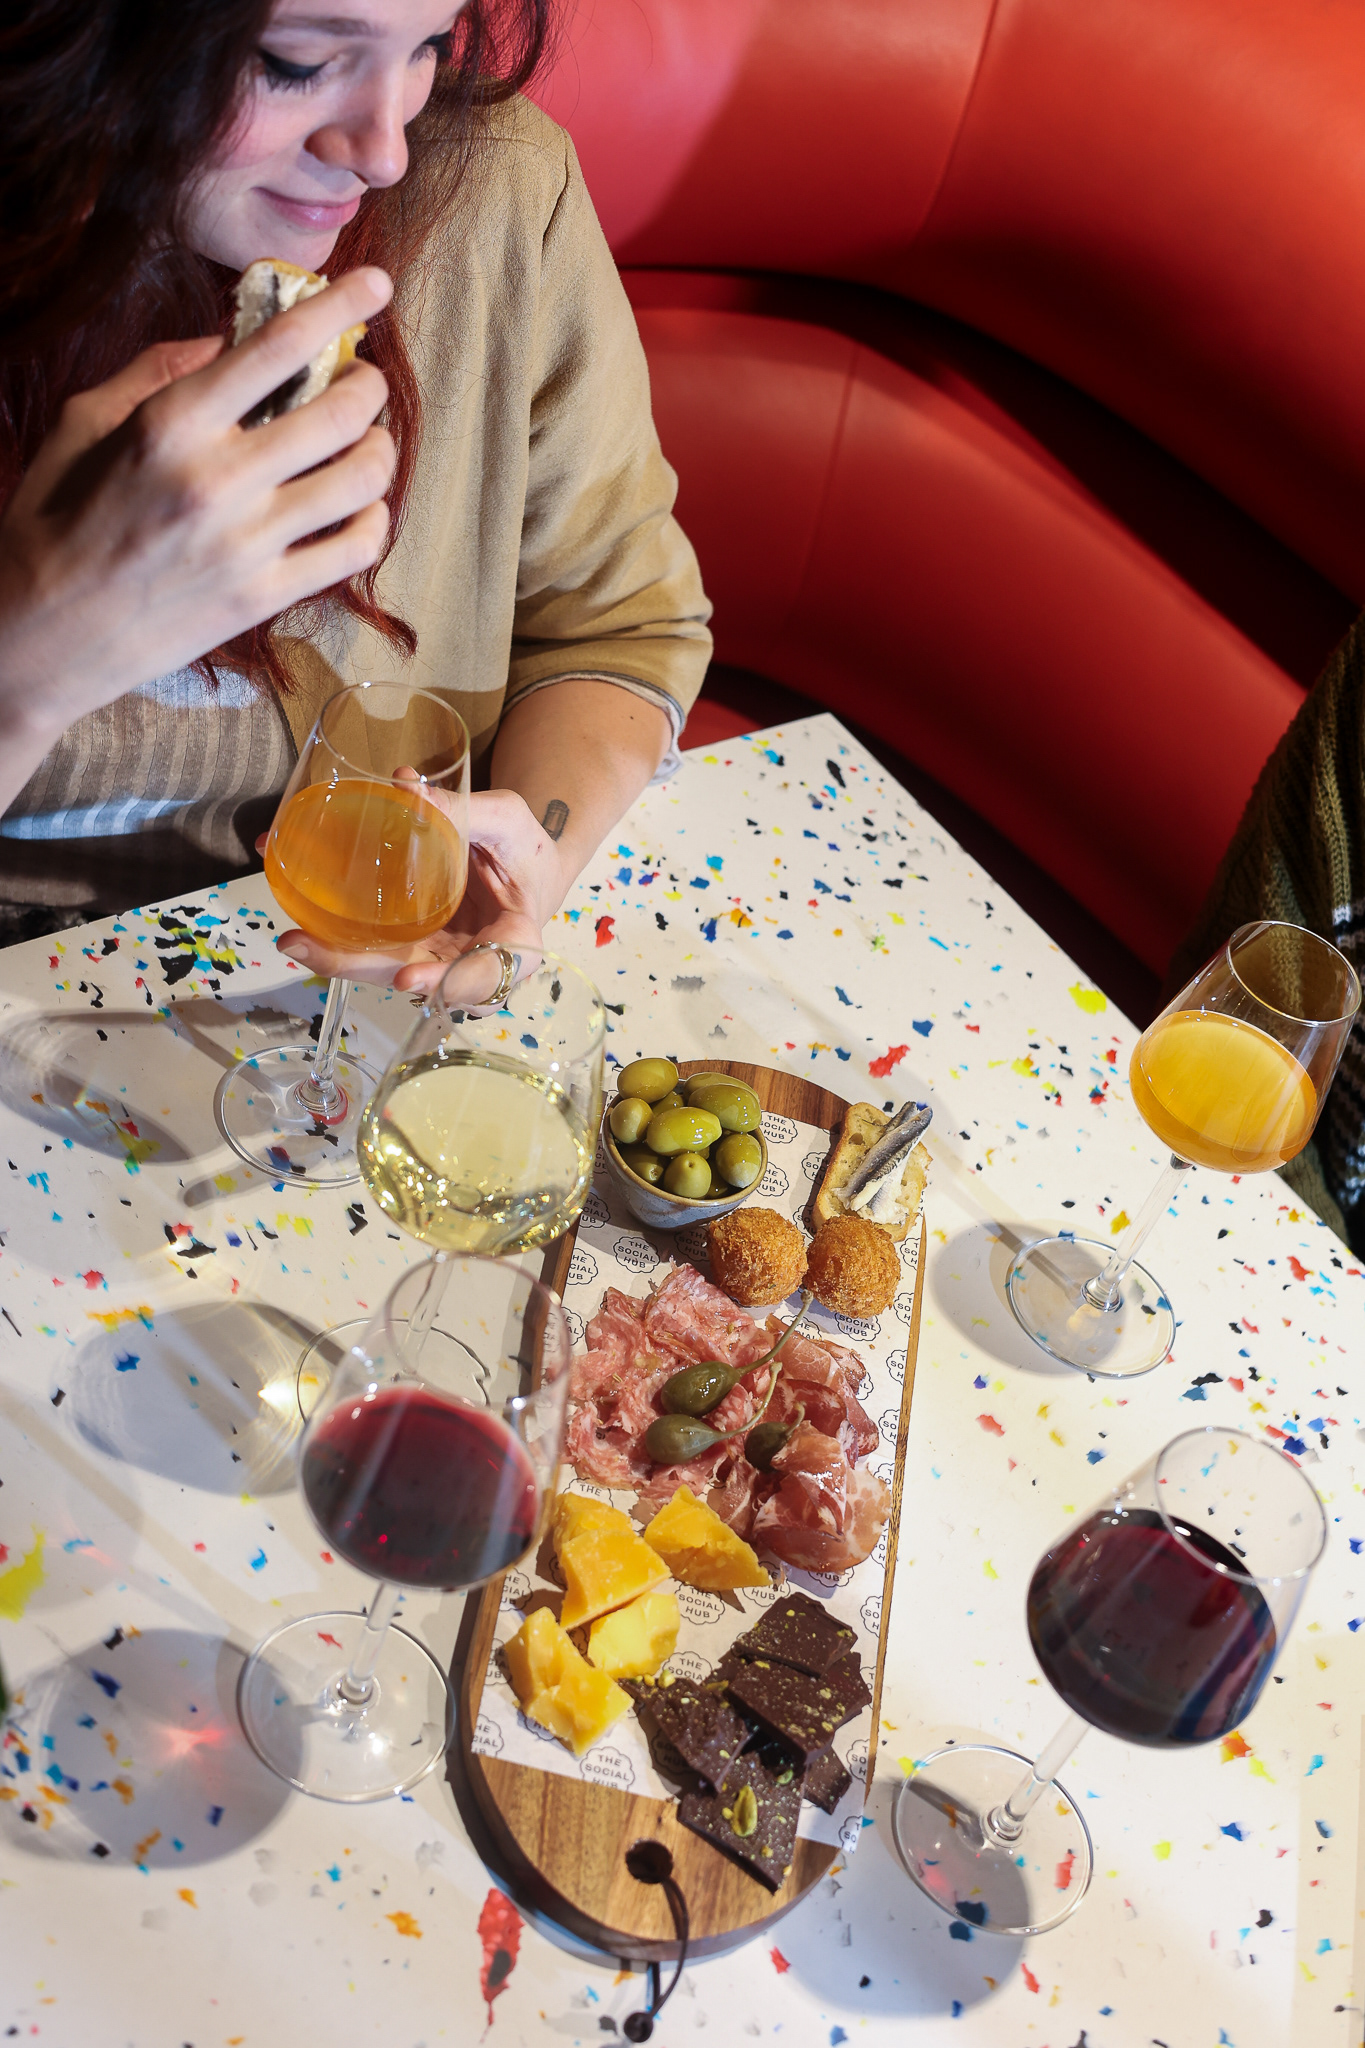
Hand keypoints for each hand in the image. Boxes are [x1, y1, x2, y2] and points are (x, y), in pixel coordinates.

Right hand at [0, 268, 394, 756]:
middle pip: (341, 412)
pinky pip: (356, 549)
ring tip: (367, 441)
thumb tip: (227, 340)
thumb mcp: (85, 423)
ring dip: (379, 449)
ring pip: (361, 480)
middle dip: (368, 385)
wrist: (41, 633)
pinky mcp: (265, 597)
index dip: (339, 305)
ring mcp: (249, 545)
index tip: (374, 283)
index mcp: (171, 424)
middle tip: (363, 381)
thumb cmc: (55, 520)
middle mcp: (219, 480)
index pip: (279, 346)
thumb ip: (158, 373)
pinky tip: (360, 506)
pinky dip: (374, 519)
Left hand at [269, 787, 568, 993]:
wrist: (525, 867)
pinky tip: (301, 925)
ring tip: (295, 939)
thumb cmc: (525, 848)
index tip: (407, 977)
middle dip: (360, 969)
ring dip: (338, 960)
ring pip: (388, 971)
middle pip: (418, 981)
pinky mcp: (415, 947)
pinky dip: (339, 940)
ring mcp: (439, 959)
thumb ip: (462, 809)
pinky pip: (377, 950)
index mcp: (514, 940)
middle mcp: (472, 963)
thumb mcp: (506, 820)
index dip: (448, 983)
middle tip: (309, 947)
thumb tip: (403, 784)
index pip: (488, 973)